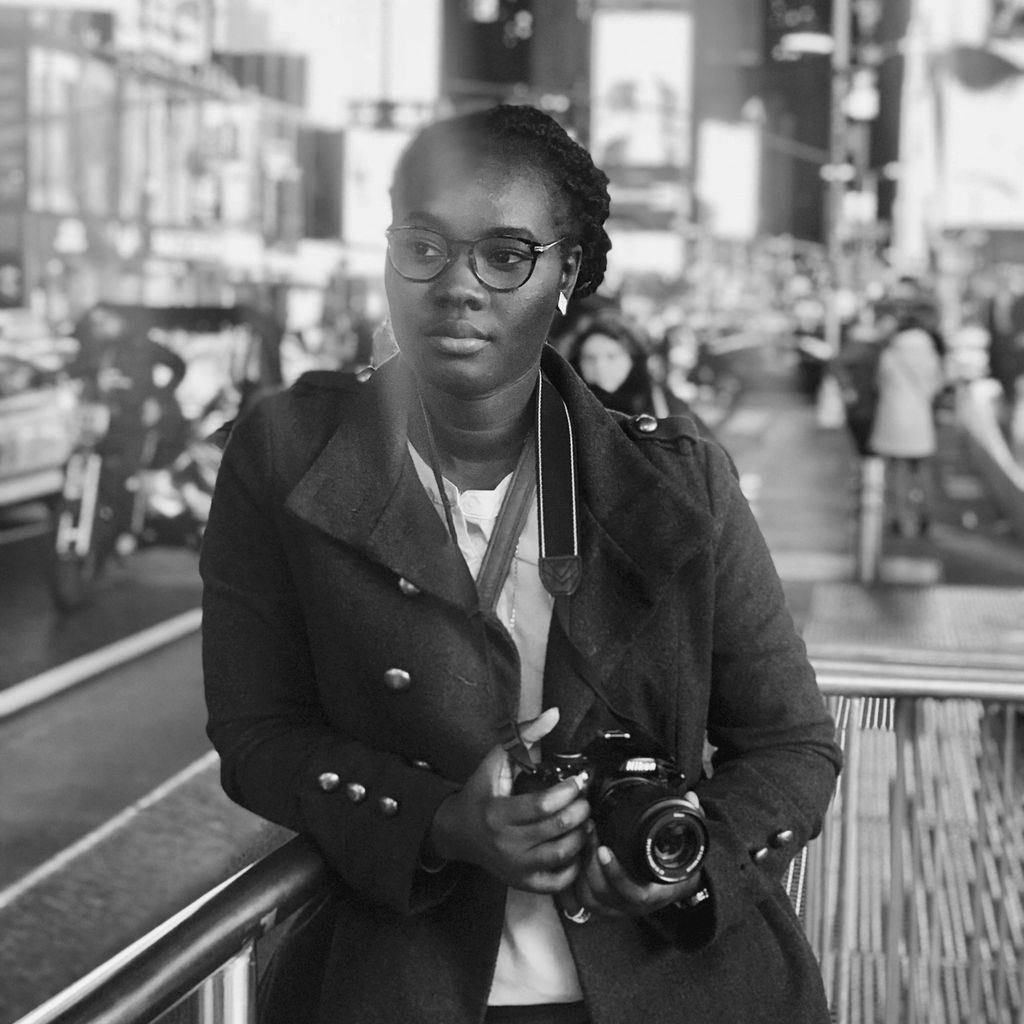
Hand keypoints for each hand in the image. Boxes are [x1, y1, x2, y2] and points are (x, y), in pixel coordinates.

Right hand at [428, 708, 591, 892]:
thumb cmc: (480, 792)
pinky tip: (576, 846)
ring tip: (585, 820)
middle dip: (580, 811)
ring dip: (581, 835)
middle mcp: (506, 844)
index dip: (567, 792)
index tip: (578, 781)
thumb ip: (524, 736)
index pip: (542, 804)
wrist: (458, 832)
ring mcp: (515, 867)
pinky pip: (558, 881)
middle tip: (585, 801)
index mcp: (497, 814)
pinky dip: (574, 865)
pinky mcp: (523, 882)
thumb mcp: (495, 760)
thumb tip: (554, 714)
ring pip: (561, 855)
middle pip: (556, 829)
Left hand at [559, 792, 704, 920]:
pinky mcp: (602, 906)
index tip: (604, 849)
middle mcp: (632, 904)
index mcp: (653, 893)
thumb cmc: (678, 870)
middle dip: (590, 861)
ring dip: (582, 867)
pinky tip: (578, 855)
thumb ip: (692, 822)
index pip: (630, 891)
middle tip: (589, 832)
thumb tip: (691, 798)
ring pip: (589, 896)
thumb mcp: (689, 848)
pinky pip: (581, 899)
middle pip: (602, 892)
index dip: (614, 872)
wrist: (672, 888)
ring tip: (583, 838)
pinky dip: (576, 878)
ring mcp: (616, 908)